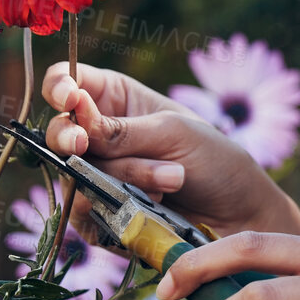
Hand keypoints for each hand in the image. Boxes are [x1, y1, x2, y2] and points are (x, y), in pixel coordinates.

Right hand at [42, 61, 299, 238]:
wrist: (241, 216)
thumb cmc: (215, 161)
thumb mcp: (174, 133)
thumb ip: (122, 132)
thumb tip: (75, 122)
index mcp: (116, 100)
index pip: (67, 82)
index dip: (59, 86)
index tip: (70, 98)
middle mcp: (99, 137)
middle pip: (58, 132)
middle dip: (71, 137)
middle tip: (84, 144)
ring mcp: (97, 178)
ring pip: (77, 175)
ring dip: (125, 177)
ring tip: (174, 179)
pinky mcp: (101, 216)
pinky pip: (85, 214)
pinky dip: (117, 209)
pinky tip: (156, 206)